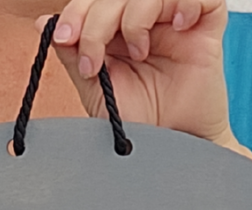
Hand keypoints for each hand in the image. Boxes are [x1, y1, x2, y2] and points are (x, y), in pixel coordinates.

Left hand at [40, 0, 251, 152]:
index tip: (64, 37)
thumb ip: (73, 54)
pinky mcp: (207, 24)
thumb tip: (44, 21)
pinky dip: (183, 2)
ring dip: (135, 16)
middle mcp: (145, 19)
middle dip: (97, 21)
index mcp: (118, 30)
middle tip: (94, 59)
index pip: (95, 0)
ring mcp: (176, 19)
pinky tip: (177, 28)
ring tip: (139, 53)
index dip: (77, 11)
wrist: (172, 153)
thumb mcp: (96, 90)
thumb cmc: (140, 126)